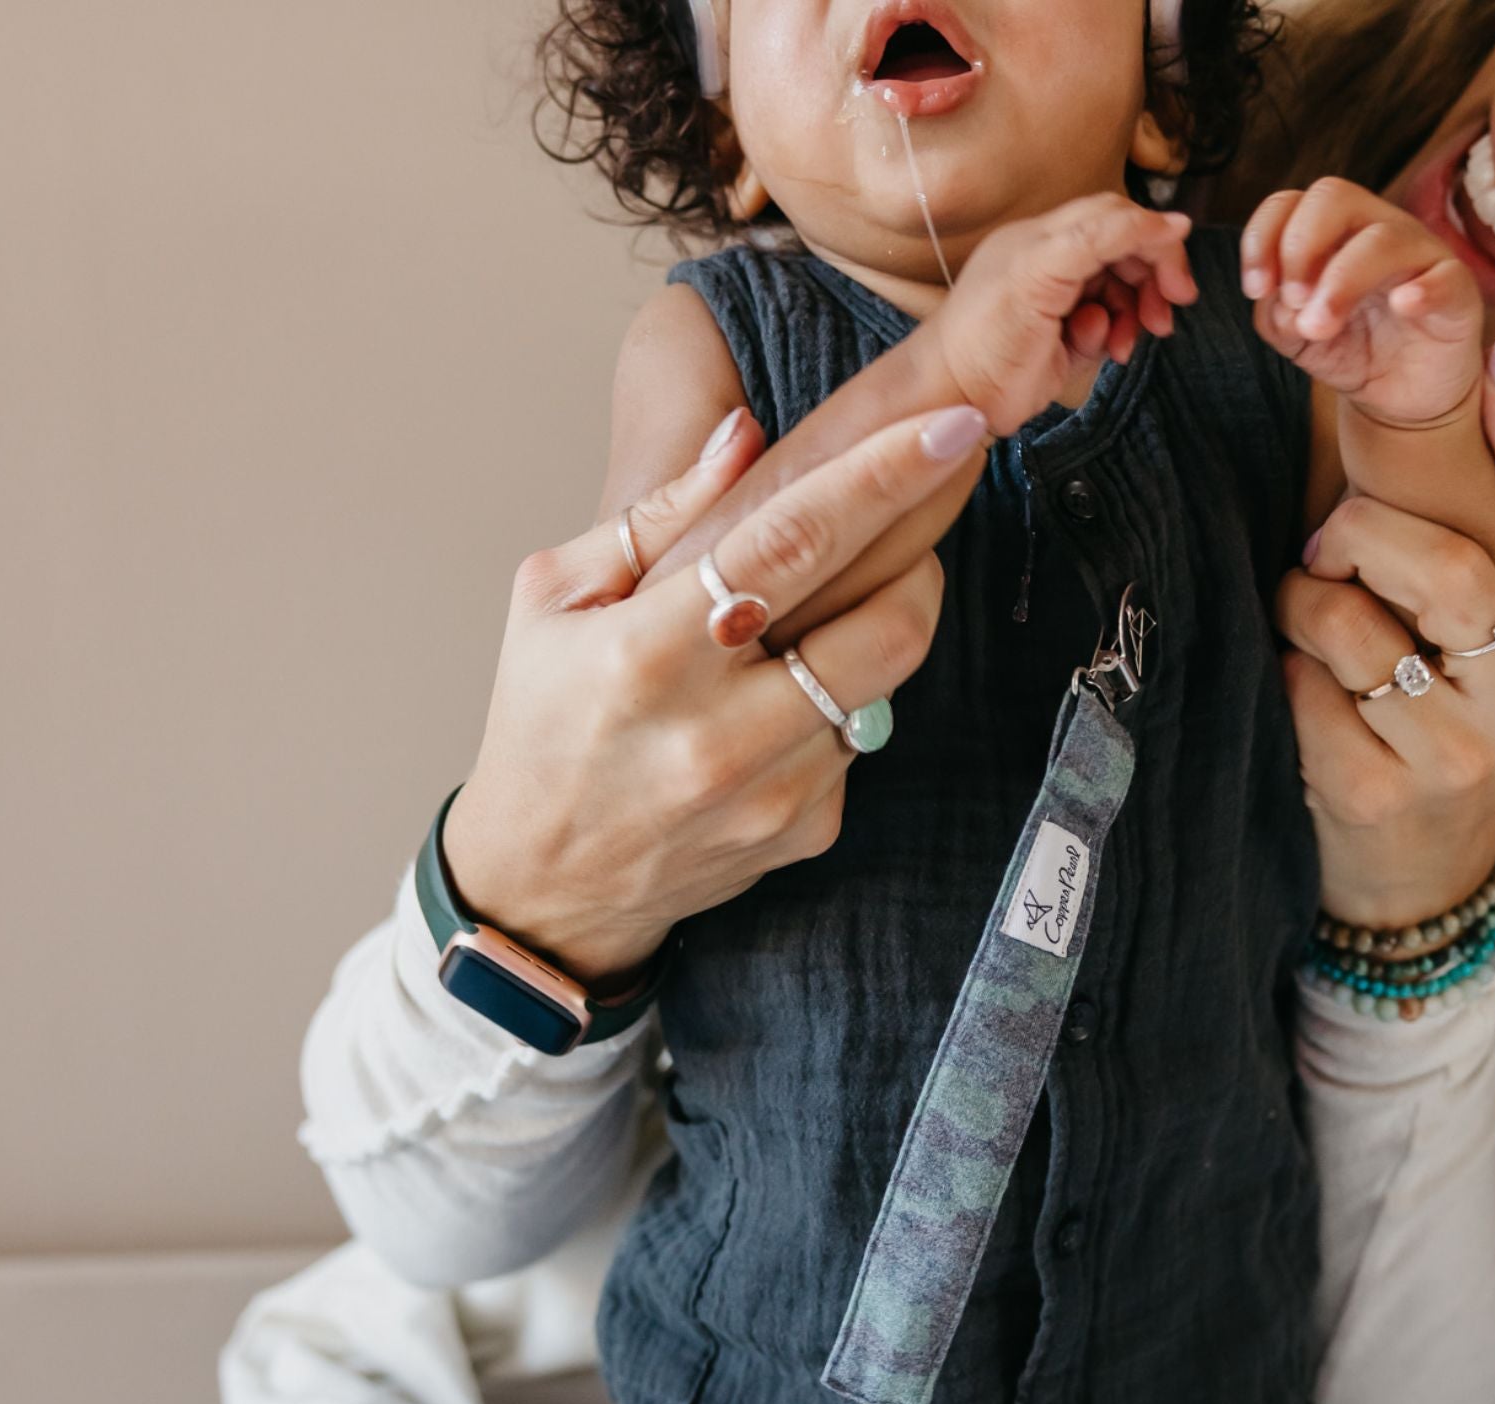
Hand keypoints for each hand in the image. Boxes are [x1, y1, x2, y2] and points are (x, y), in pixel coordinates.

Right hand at [441, 403, 990, 988]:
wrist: (548, 886)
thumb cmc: (543, 725)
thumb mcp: (552, 600)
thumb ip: (656, 515)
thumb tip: (743, 436)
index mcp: (646, 655)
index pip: (792, 544)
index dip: (882, 477)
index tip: (951, 426)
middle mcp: (718, 732)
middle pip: (885, 622)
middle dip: (920, 551)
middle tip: (915, 510)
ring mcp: (772, 792)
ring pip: (887, 679)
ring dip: (884, 621)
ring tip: (839, 601)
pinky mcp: (807, 831)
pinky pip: (862, 737)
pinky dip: (845, 699)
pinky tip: (790, 699)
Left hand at [927, 194, 1198, 434]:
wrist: (955, 400)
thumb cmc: (985, 335)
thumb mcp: (1043, 271)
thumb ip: (1103, 237)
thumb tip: (1171, 220)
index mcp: (1045, 237)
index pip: (1116, 217)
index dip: (1154, 238)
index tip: (1179, 275)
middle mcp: (1054, 264)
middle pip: (1126, 254)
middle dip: (1152, 280)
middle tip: (1169, 312)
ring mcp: (1061, 303)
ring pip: (1123, 294)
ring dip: (1135, 314)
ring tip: (1126, 343)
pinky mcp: (1065, 340)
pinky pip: (1108, 328)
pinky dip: (1113, 337)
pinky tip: (1102, 351)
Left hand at [1242, 179, 1482, 428]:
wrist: (1402, 396)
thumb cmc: (1352, 351)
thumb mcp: (1297, 338)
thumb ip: (1276, 315)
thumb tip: (1275, 300)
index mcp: (1333, 234)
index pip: (1291, 203)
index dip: (1263, 237)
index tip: (1254, 289)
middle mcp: (1375, 230)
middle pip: (1333, 196)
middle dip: (1299, 247)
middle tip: (1292, 301)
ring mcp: (1419, 255)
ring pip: (1382, 238)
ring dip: (1340, 281)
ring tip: (1319, 327)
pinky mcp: (1456, 291)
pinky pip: (1444, 277)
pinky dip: (1420, 289)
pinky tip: (1401, 306)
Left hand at [1280, 347, 1494, 929]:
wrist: (1419, 883)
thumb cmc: (1449, 739)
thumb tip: (1487, 423)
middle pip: (1444, 565)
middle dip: (1361, 532)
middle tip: (1327, 547)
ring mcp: (1454, 753)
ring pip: (1351, 623)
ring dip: (1303, 603)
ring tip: (1305, 620)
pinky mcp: (1375, 790)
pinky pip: (1303, 685)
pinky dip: (1284, 670)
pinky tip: (1299, 688)